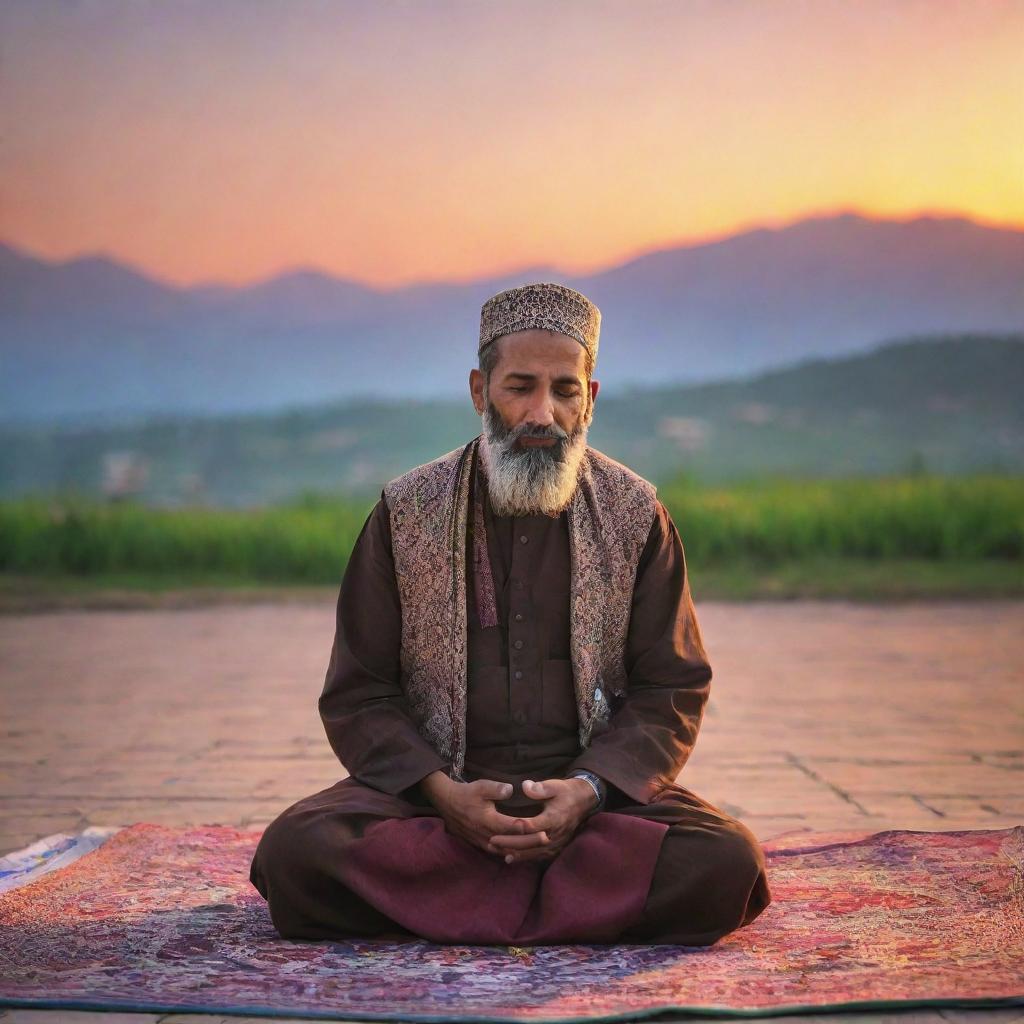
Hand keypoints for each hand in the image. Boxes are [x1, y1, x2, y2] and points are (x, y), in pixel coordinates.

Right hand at [420, 771, 542, 856]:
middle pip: (513, 844)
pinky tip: (522, 852)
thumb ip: (497, 789)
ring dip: (523, 850)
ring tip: (538, 848)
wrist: (448, 804)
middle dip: (531, 843)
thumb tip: (511, 789)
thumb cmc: (466, 794)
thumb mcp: (481, 786)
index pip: (513, 829)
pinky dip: (512, 852)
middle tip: (547, 840)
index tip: (545, 830)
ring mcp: (484, 842)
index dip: (530, 831)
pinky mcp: (481, 844)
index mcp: (489, 821)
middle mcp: (487, 835)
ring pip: (507, 851)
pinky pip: (499, 852)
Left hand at [487, 777, 594, 863]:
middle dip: (509, 844)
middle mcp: (555, 834)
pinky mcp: (557, 847)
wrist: (583, 802)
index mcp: (553, 818)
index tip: (497, 830)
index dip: (513, 830)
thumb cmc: (566, 792)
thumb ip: (540, 788)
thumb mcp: (555, 785)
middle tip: (492, 841)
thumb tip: (524, 786)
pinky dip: (525, 857)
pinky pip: (539, 856)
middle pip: (529, 844)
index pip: (530, 828)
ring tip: (498, 852)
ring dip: (515, 853)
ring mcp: (557, 843)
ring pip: (533, 853)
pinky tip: (512, 858)